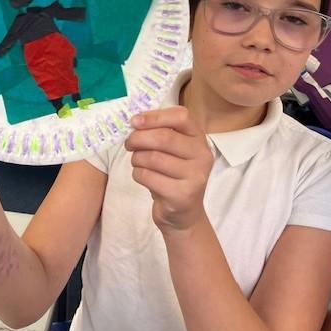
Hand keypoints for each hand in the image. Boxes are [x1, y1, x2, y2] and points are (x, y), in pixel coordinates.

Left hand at [125, 106, 213, 233]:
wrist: (184, 214)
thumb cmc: (173, 174)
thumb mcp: (173, 150)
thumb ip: (160, 132)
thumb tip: (135, 121)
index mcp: (199, 138)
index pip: (180, 116)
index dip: (154, 116)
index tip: (134, 121)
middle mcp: (201, 155)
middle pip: (163, 137)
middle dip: (138, 138)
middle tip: (128, 143)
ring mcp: (194, 176)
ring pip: (153, 158)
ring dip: (137, 158)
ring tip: (137, 161)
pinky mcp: (182, 195)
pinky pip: (148, 177)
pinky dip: (137, 174)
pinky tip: (142, 176)